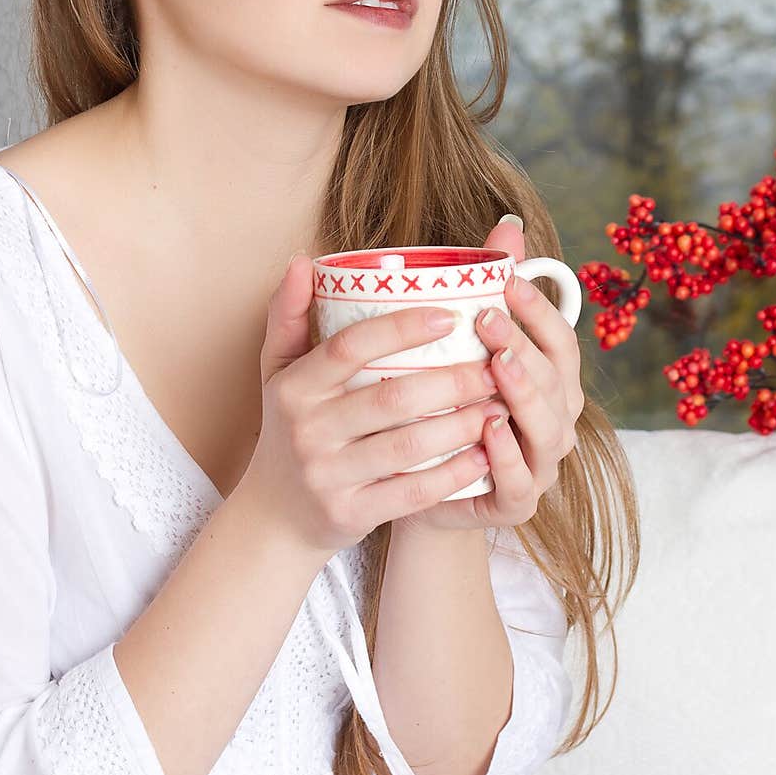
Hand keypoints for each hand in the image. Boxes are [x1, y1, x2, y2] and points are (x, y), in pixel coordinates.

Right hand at [243, 253, 509, 557]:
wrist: (275, 514)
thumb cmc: (290, 427)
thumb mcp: (278, 372)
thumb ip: (289, 315)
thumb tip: (301, 260)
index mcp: (295, 387)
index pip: (350, 347)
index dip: (402, 329)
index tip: (452, 315)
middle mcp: (308, 430)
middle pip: (391, 397)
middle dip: (453, 380)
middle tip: (496, 364)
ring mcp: (328, 475)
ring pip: (408, 445)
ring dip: (462, 425)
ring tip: (500, 404)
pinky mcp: (351, 514)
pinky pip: (413, 492)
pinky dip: (453, 474)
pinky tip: (485, 454)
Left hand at [395, 216, 584, 534]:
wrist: (415, 486)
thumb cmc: (442, 407)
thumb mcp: (458, 348)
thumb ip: (487, 290)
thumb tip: (508, 223)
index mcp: (551, 382)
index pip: (560, 339)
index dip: (541, 311)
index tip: (509, 281)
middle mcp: (556, 421)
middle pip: (557, 381)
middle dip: (525, 347)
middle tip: (489, 320)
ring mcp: (541, 464)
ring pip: (546, 428)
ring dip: (524, 395)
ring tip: (497, 366)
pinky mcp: (517, 502)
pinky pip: (520, 479)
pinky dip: (508, 454)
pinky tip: (487, 428)